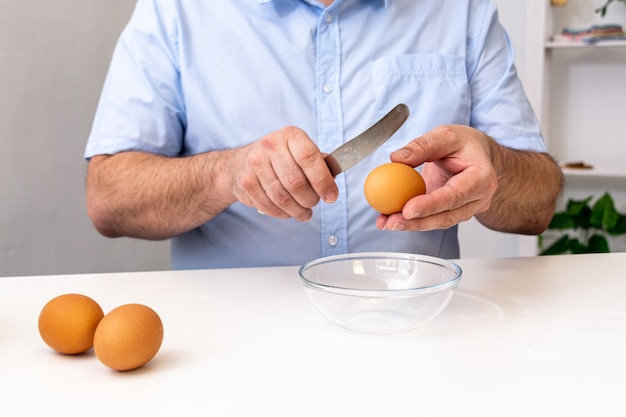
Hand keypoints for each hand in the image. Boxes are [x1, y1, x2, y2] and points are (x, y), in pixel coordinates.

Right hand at [227, 126, 338, 220]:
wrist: (240, 163)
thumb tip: (332, 179)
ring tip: (304, 213)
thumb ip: (318, 163)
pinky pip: (269, 206)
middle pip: (296, 182)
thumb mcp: (299, 151)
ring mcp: (255, 164)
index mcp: (290, 135)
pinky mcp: (245, 182)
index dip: (323, 180)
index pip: (309, 158)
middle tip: (314, 203)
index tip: (331, 196)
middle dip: (310, 199)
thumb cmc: (278, 158)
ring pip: (283, 198)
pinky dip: (283, 214)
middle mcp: (270, 146)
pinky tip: (288, 212)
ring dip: (298, 211)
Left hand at [375, 125, 498, 230]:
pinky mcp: (451, 213)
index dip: (430, 205)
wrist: (478, 155)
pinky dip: (410, 220)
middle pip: (446, 216)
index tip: (407, 210)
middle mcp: (477, 199)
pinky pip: (431, 219)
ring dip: (410, 224)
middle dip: (417, 222)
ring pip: (437, 222)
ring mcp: (466, 210)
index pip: (455, 196)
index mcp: (481, 178)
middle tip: (392, 222)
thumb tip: (397, 159)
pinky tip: (389, 219)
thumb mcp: (446, 135)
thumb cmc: (465, 144)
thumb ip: (422, 146)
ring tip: (386, 222)